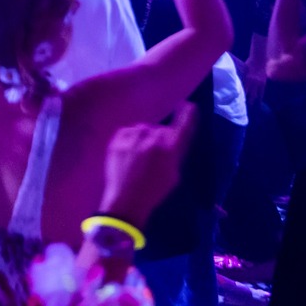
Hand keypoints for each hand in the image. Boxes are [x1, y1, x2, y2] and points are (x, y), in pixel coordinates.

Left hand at [97, 103, 195, 228]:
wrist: (126, 200)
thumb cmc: (153, 191)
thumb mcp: (173, 175)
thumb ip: (175, 154)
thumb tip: (174, 138)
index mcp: (170, 149)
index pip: (182, 126)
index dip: (186, 115)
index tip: (188, 105)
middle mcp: (153, 139)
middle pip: (161, 129)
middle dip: (160, 137)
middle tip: (155, 154)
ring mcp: (133, 138)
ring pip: (144, 128)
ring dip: (145, 137)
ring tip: (139, 156)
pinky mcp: (117, 139)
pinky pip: (128, 131)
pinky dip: (130, 139)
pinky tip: (128, 154)